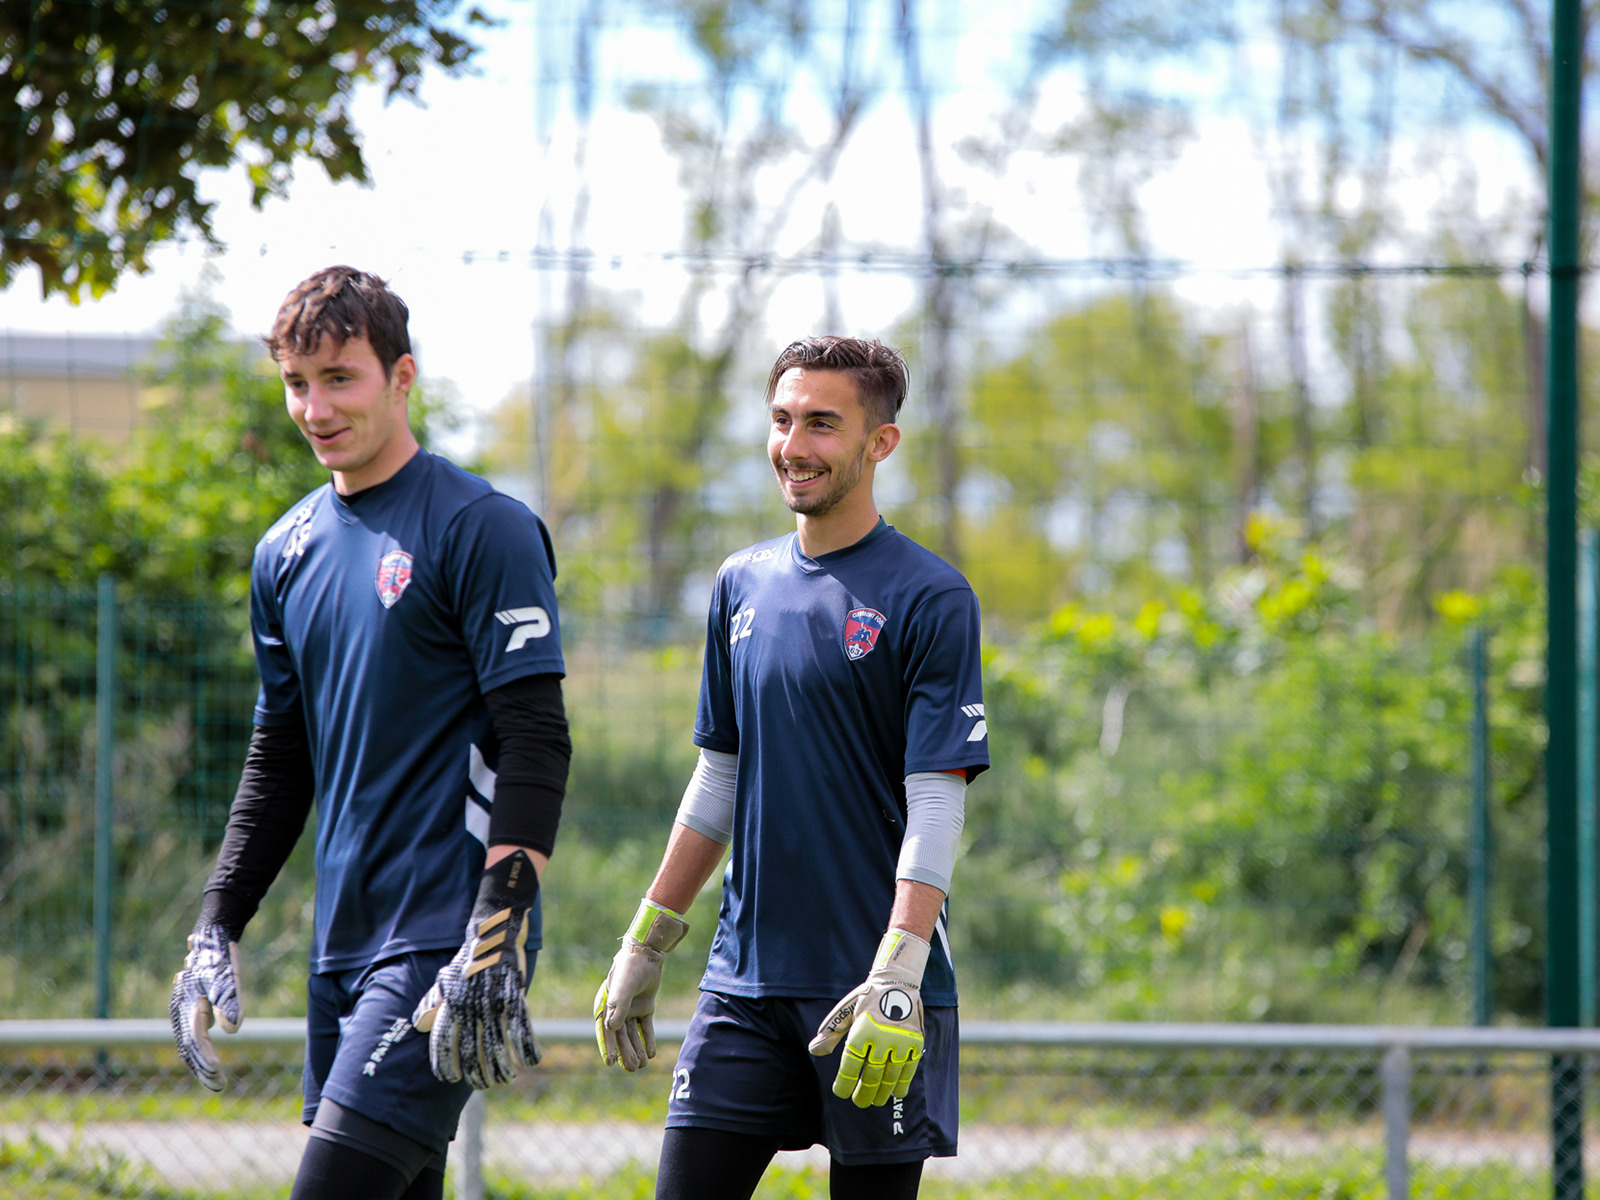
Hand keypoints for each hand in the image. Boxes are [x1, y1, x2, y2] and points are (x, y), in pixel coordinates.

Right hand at [169, 922, 242, 1091]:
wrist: (211, 942)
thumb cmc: (221, 962)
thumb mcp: (229, 980)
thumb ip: (230, 1004)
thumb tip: (233, 1030)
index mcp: (188, 1006)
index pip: (194, 1039)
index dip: (205, 1057)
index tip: (217, 1071)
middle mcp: (180, 1012)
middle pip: (188, 1047)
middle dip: (202, 1068)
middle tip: (219, 1085)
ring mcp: (182, 1012)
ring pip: (187, 1045)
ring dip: (200, 1064)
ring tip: (216, 1081)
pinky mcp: (188, 1012)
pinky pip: (190, 1038)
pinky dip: (198, 1053)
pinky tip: (210, 1064)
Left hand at [412, 849, 541, 1088]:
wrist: (493, 931)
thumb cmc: (468, 958)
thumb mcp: (445, 978)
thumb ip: (433, 1003)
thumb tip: (419, 1025)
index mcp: (451, 1004)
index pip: (443, 1042)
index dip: (446, 1064)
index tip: (451, 1079)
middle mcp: (470, 1006)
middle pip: (472, 1050)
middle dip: (478, 1072)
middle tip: (485, 1084)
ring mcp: (493, 1001)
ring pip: (497, 1044)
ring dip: (503, 1067)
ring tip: (506, 1078)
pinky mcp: (515, 995)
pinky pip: (522, 1027)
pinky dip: (528, 1047)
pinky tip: (533, 1060)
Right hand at [593, 899, 688, 1070]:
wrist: (647, 953)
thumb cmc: (630, 967)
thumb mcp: (624, 986)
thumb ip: (619, 1005)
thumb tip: (612, 1027)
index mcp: (606, 1005)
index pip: (606, 1031)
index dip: (607, 1047)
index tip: (610, 1063)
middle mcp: (617, 1009)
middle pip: (621, 1036)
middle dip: (625, 1053)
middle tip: (632, 1069)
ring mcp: (631, 1009)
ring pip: (633, 1034)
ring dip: (636, 1049)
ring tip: (641, 1065)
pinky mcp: (645, 1007)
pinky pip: (646, 1027)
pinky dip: (648, 1039)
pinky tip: (652, 1054)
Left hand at [808, 929, 928, 1107]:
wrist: (897, 982)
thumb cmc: (866, 998)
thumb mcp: (845, 1011)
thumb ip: (831, 1032)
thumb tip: (814, 1050)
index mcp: (861, 1030)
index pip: (850, 1065)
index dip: (845, 1082)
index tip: (841, 1093)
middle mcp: (881, 1038)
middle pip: (871, 1074)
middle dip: (864, 1092)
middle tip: (859, 1102)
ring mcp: (900, 1042)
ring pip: (890, 1075)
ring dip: (882, 1091)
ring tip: (876, 1101)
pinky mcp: (915, 1042)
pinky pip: (909, 1069)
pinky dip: (903, 1083)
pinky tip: (896, 1093)